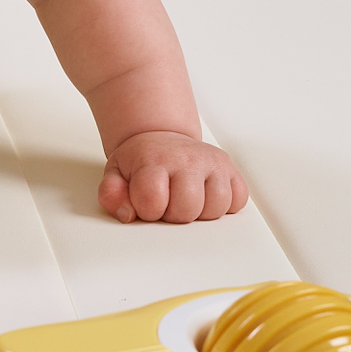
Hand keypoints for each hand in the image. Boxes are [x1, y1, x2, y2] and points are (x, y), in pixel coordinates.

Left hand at [99, 130, 247, 223]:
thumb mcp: (116, 173)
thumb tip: (126, 213)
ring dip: (200, 212)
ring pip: (216, 207)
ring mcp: (211, 162)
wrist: (161, 137)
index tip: (147, 202)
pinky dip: (225, 205)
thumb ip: (112, 194)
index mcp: (154, 160)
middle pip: (187, 209)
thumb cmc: (142, 161)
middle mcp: (186, 158)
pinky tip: (206, 195)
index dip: (148, 211)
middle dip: (175, 214)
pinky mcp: (230, 168)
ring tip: (186, 198)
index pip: (153, 202)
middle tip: (168, 201)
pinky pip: (238, 199)